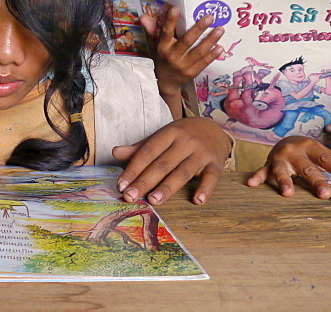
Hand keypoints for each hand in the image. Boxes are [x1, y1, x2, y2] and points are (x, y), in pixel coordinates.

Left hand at [112, 117, 230, 205]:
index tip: (121, 185)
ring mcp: (201, 152)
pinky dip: (205, 188)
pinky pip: (211, 177)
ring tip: (154, 201)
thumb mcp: (162, 136)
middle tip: (130, 196)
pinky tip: (197, 200)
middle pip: (162, 164)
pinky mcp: (216, 163)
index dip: (133, 169)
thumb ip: (140, 148)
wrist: (214, 128)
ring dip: (168, 187)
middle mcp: (185, 141)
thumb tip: (115, 152)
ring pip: (182, 172)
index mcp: (169, 133)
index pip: (148, 152)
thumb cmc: (182, 136)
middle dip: (145, 181)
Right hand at [142, 8, 224, 98]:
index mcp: (162, 48)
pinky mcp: (192, 73)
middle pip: (187, 41)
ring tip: (220, 29)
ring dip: (211, 40)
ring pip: (199, 51)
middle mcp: (172, 56)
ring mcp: (183, 66)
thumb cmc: (161, 59)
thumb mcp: (154, 45)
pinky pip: (204, 63)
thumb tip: (144, 17)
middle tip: (210, 17)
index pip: (166, 32)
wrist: (165, 83)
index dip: (170, 21)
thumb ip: (151, 30)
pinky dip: (213, 55)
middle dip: (199, 28)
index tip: (176, 8)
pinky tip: (220, 46)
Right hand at [246, 136, 330, 198]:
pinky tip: (251, 184)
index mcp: (310, 147)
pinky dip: (257, 177)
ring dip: (284, 181)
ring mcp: (279, 159)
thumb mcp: (321, 152)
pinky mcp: (267, 165)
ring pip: (282, 171)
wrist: (284, 140)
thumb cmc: (307, 151)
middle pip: (307, 168)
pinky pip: (261, 171)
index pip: (325, 159)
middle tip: (325, 194)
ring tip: (288, 194)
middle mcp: (294, 152)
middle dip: (316, 180)